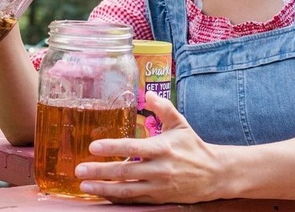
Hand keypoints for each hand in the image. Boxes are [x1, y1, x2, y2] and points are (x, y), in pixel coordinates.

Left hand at [74, 92, 223, 203]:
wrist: (215, 175)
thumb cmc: (193, 146)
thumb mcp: (180, 123)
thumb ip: (163, 108)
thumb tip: (146, 93)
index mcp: (163, 148)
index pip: (133, 147)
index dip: (112, 147)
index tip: (93, 146)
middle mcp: (160, 169)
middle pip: (125, 171)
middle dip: (100, 171)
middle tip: (79, 169)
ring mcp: (159, 186)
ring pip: (127, 190)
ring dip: (104, 188)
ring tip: (85, 185)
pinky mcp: (159, 199)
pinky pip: (134, 200)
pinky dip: (117, 198)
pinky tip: (103, 195)